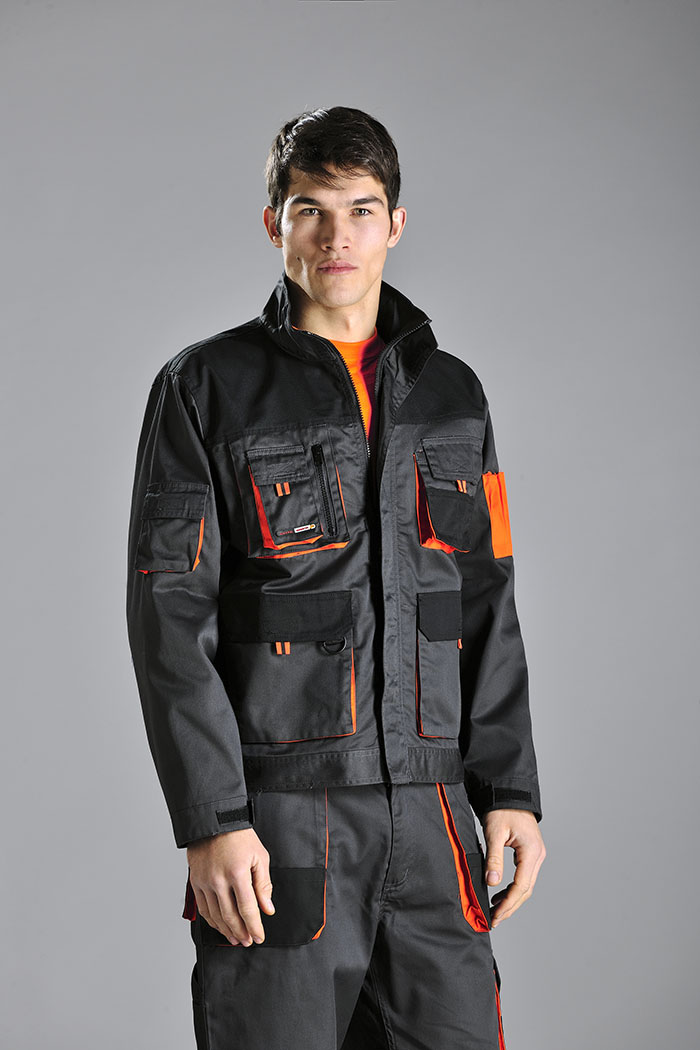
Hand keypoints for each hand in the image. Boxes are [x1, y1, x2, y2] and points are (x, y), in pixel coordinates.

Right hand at [186, 827, 274, 946]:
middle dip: (241, 933)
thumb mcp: (259, 856)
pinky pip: (203, 908)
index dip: (254, 927)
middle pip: (230, 917)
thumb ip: (263, 885)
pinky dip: (212, 921)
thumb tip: (267, 909)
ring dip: (226, 931)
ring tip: (236, 938)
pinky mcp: (195, 882)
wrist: (214, 821)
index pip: (247, 909)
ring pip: (215, 916)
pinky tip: (220, 926)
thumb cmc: (239, 836)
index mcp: (237, 873)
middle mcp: (218, 880)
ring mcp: (204, 882)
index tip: (259, 937)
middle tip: (248, 941)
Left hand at [482, 809, 545, 926]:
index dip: (508, 904)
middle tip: (494, 919)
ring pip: (526, 885)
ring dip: (512, 899)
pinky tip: (499, 893)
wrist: (508, 793)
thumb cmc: (501, 809)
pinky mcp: (530, 853)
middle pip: (526, 890)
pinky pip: (524, 876)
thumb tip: (492, 883)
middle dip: (510, 906)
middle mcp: (538, 855)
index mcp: (531, 852)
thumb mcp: (494, 833)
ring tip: (495, 910)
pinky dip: (513, 888)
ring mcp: (536, 855)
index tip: (495, 916)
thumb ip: (493, 859)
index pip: (521, 886)